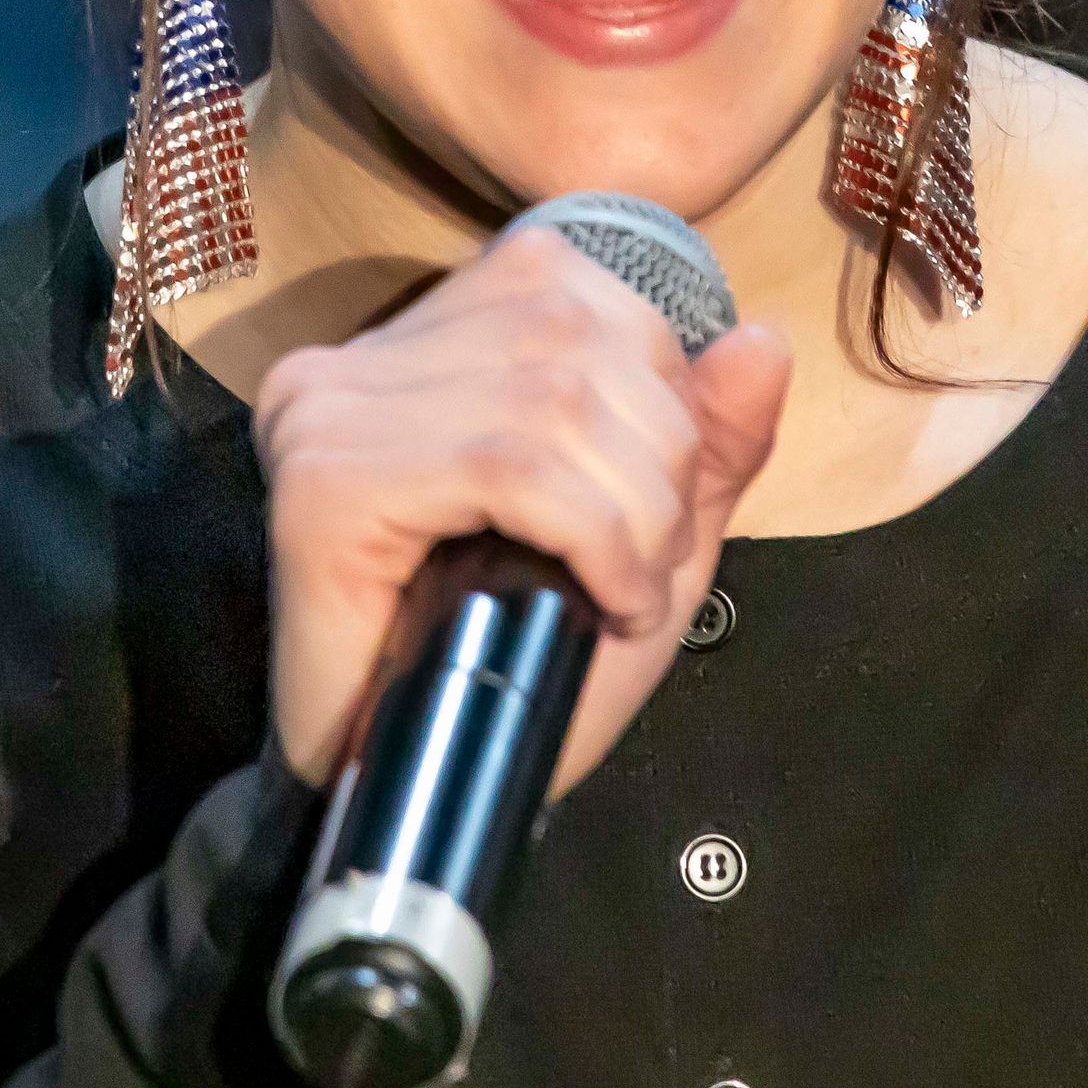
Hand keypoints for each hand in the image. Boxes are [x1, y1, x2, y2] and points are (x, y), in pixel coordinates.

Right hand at [253, 224, 789, 797]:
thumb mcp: (647, 541)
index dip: (659, 385)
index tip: (661, 502)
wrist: (412, 803)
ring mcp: (329, 410)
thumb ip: (708, 440)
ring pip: (552, 394)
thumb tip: (763, 338)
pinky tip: (606, 596)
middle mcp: (361, 356)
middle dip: (660, 453)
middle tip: (650, 565)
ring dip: (634, 507)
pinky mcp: (324, 482)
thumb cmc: (519, 671)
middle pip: (572, 333)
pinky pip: (506, 466)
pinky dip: (593, 533)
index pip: (569, 285)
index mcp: (426, 339)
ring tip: (629, 589)